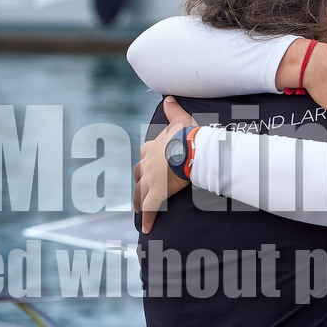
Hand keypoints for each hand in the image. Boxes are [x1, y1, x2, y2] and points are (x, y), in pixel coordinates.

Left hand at [134, 97, 197, 233]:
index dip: (146, 161)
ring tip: (138, 210)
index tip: (147, 166)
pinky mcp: (156, 194)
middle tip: (139, 191)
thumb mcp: (178, 118)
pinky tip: (146, 228)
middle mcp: (147, 163)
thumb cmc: (186, 134)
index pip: (145, 154)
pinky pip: (150, 209)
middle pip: (138, 174)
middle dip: (139, 182)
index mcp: (152, 148)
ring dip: (139, 201)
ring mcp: (150, 179)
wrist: (188, 149)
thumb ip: (172, 109)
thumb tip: (168, 98)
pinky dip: (147, 218)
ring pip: (140, 192)